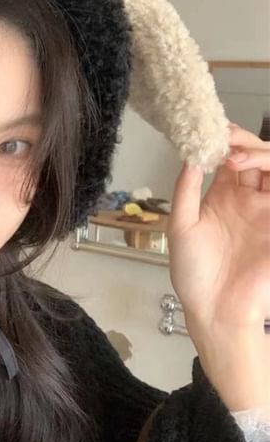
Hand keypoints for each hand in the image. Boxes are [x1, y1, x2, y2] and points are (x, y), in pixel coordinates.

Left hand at [167, 122, 269, 413]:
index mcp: (221, 197)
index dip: (222, 142)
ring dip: (259, 155)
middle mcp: (246, 199)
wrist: (214, 309)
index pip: (227, 159)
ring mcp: (266, 210)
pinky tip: (252, 173)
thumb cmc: (193, 273)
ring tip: (234, 159)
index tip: (210, 132)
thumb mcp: (181, 227)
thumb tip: (189, 157)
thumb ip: (186, 191)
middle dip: (243, 142)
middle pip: (255, 158)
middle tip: (225, 140)